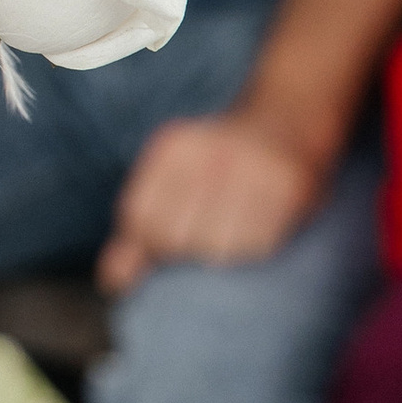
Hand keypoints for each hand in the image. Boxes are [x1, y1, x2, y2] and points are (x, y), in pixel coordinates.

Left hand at [99, 109, 325, 292]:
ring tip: (230, 239)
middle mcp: (209, 154)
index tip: (167, 245)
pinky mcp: (287, 187)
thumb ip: (139, 229)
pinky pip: (259, 245)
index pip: (140, 216)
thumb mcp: (171, 180)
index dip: (148, 244)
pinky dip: (254, 250)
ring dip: (220, 255)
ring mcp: (250, 169)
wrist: (287, 122)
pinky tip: (257, 235)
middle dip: (184, 252)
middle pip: (176, 236)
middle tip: (202, 244)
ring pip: (217, 247)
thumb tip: (114, 281)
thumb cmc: (218, 167)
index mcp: (174, 149)